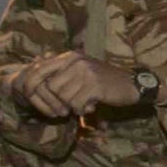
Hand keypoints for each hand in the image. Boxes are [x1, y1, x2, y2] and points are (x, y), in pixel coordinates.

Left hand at [10, 51, 139, 118]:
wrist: (133, 84)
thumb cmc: (105, 81)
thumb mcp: (82, 71)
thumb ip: (62, 71)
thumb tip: (35, 69)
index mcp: (69, 57)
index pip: (39, 70)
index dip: (33, 86)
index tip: (36, 98)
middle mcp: (76, 61)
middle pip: (51, 87)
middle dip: (58, 101)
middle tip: (70, 107)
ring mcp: (86, 72)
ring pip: (64, 97)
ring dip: (72, 106)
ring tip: (85, 105)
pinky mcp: (95, 85)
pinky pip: (76, 103)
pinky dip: (82, 110)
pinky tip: (91, 106)